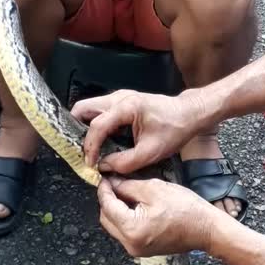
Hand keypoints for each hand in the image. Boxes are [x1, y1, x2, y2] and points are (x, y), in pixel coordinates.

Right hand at [71, 89, 206, 173]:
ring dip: (85, 128)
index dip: (90, 147)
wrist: (189, 114)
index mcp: (126, 106)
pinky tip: (101, 142)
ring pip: (89, 109)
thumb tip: (104, 167)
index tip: (90, 163)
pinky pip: (100, 112)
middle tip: (80, 152)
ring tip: (89, 149)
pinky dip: (95, 126)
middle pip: (83, 108)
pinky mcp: (122, 102)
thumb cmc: (175, 129)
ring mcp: (119, 97)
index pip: (96, 126)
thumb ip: (124, 162)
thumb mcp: (151, 152)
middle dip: (76, 130)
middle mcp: (118, 97)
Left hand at [96, 176, 218, 256]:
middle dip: (108, 200)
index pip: (107, 206)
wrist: (206, 228)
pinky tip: (135, 205)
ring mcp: (136, 249)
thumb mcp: (154, 188)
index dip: (104, 189)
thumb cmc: (186, 209)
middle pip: (107, 218)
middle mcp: (130, 244)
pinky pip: (126, 232)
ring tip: (127, 192)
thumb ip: (128, 186)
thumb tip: (111, 182)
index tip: (104, 178)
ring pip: (115, 226)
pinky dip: (126, 218)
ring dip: (117, 209)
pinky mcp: (143, 249)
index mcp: (132, 229)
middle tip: (115, 183)